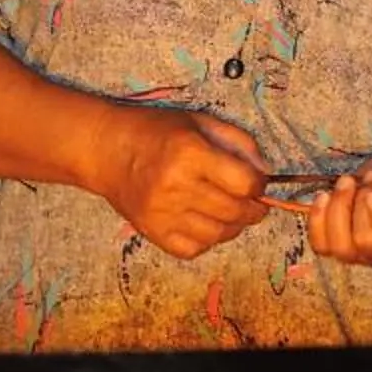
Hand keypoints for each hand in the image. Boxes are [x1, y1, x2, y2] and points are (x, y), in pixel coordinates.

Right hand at [90, 107, 269, 258]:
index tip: (258, 183)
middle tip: (254, 202)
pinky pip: (194, 249)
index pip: (244, 183)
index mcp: (190, 153)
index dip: (259, 185)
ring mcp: (163, 214)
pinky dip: (207, 240)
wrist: (107, 150)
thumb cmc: (155, 131)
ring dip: (233, 226)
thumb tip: (265, 172)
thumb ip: (238, 141)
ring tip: (231, 212)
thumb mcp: (199, 122)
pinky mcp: (153, 233)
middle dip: (253, 208)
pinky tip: (206, 223)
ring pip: (218, 234)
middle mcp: (176, 186)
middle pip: (235, 211)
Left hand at [302, 151, 371, 269]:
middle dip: (360, 204)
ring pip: (339, 246)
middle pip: (364, 244)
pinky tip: (324, 195)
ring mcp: (361, 253)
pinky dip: (317, 219)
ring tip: (347, 181)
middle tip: (369, 177)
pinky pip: (321, 243)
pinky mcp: (339, 243)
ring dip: (338, 209)